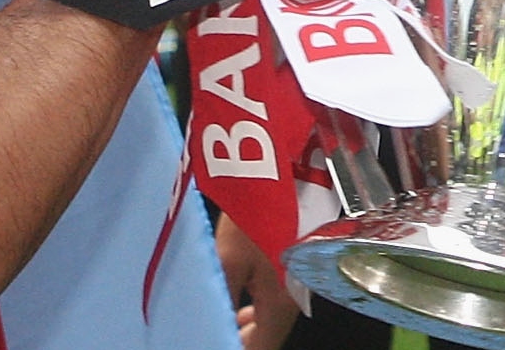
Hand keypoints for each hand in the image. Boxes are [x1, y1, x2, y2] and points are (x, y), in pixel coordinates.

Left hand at [216, 212, 298, 349]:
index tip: (208, 341)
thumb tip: (208, 326)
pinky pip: (273, 300)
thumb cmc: (258, 212)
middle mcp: (294, 301)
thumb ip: (221, 300)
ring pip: (268, 319)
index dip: (229, 349)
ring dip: (243, 324)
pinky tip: (236, 298)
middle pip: (265, 338)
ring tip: (218, 320)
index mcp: (280, 307)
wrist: (289, 172)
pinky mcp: (295, 266)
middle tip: (207, 332)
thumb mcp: (228, 260)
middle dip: (238, 339)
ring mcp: (297, 283)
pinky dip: (253, 305)